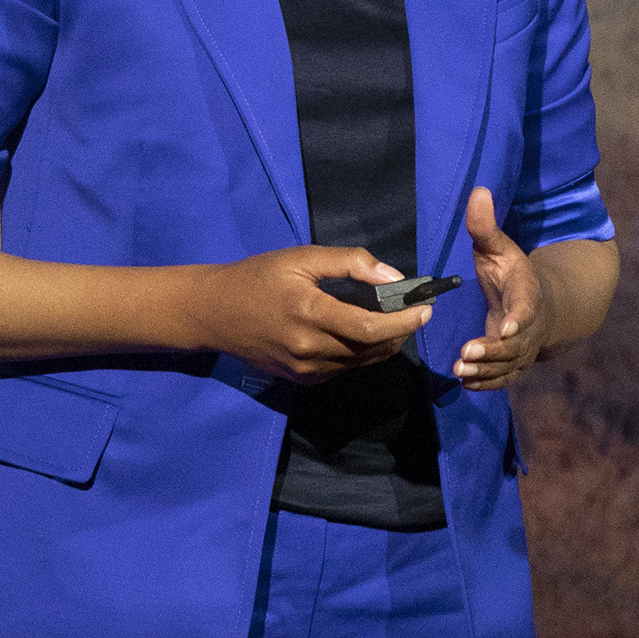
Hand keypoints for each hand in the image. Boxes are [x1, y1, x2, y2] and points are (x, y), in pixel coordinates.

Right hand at [183, 244, 432, 384]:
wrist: (213, 312)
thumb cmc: (258, 277)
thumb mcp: (302, 257)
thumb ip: (350, 263)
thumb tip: (393, 277)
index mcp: (309, 313)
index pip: (370, 328)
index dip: (405, 321)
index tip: (425, 307)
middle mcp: (308, 349)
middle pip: (372, 349)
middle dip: (401, 332)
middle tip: (416, 311)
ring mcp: (304, 369)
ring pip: (361, 362)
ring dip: (386, 344)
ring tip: (396, 320)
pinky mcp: (301, 380)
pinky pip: (344, 369)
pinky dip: (363, 353)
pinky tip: (365, 334)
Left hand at [454, 187, 549, 390]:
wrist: (540, 303)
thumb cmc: (512, 273)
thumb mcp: (499, 247)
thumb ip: (485, 226)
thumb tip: (478, 191)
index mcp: (527, 294)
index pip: (525, 308)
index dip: (517, 319)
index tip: (505, 328)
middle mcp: (528, 325)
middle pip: (515, 344)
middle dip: (492, 351)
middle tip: (466, 354)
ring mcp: (522, 348)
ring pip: (508, 365)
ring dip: (485, 370)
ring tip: (460, 370)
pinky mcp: (513, 363)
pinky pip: (503, 378)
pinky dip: (486, 383)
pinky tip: (465, 382)